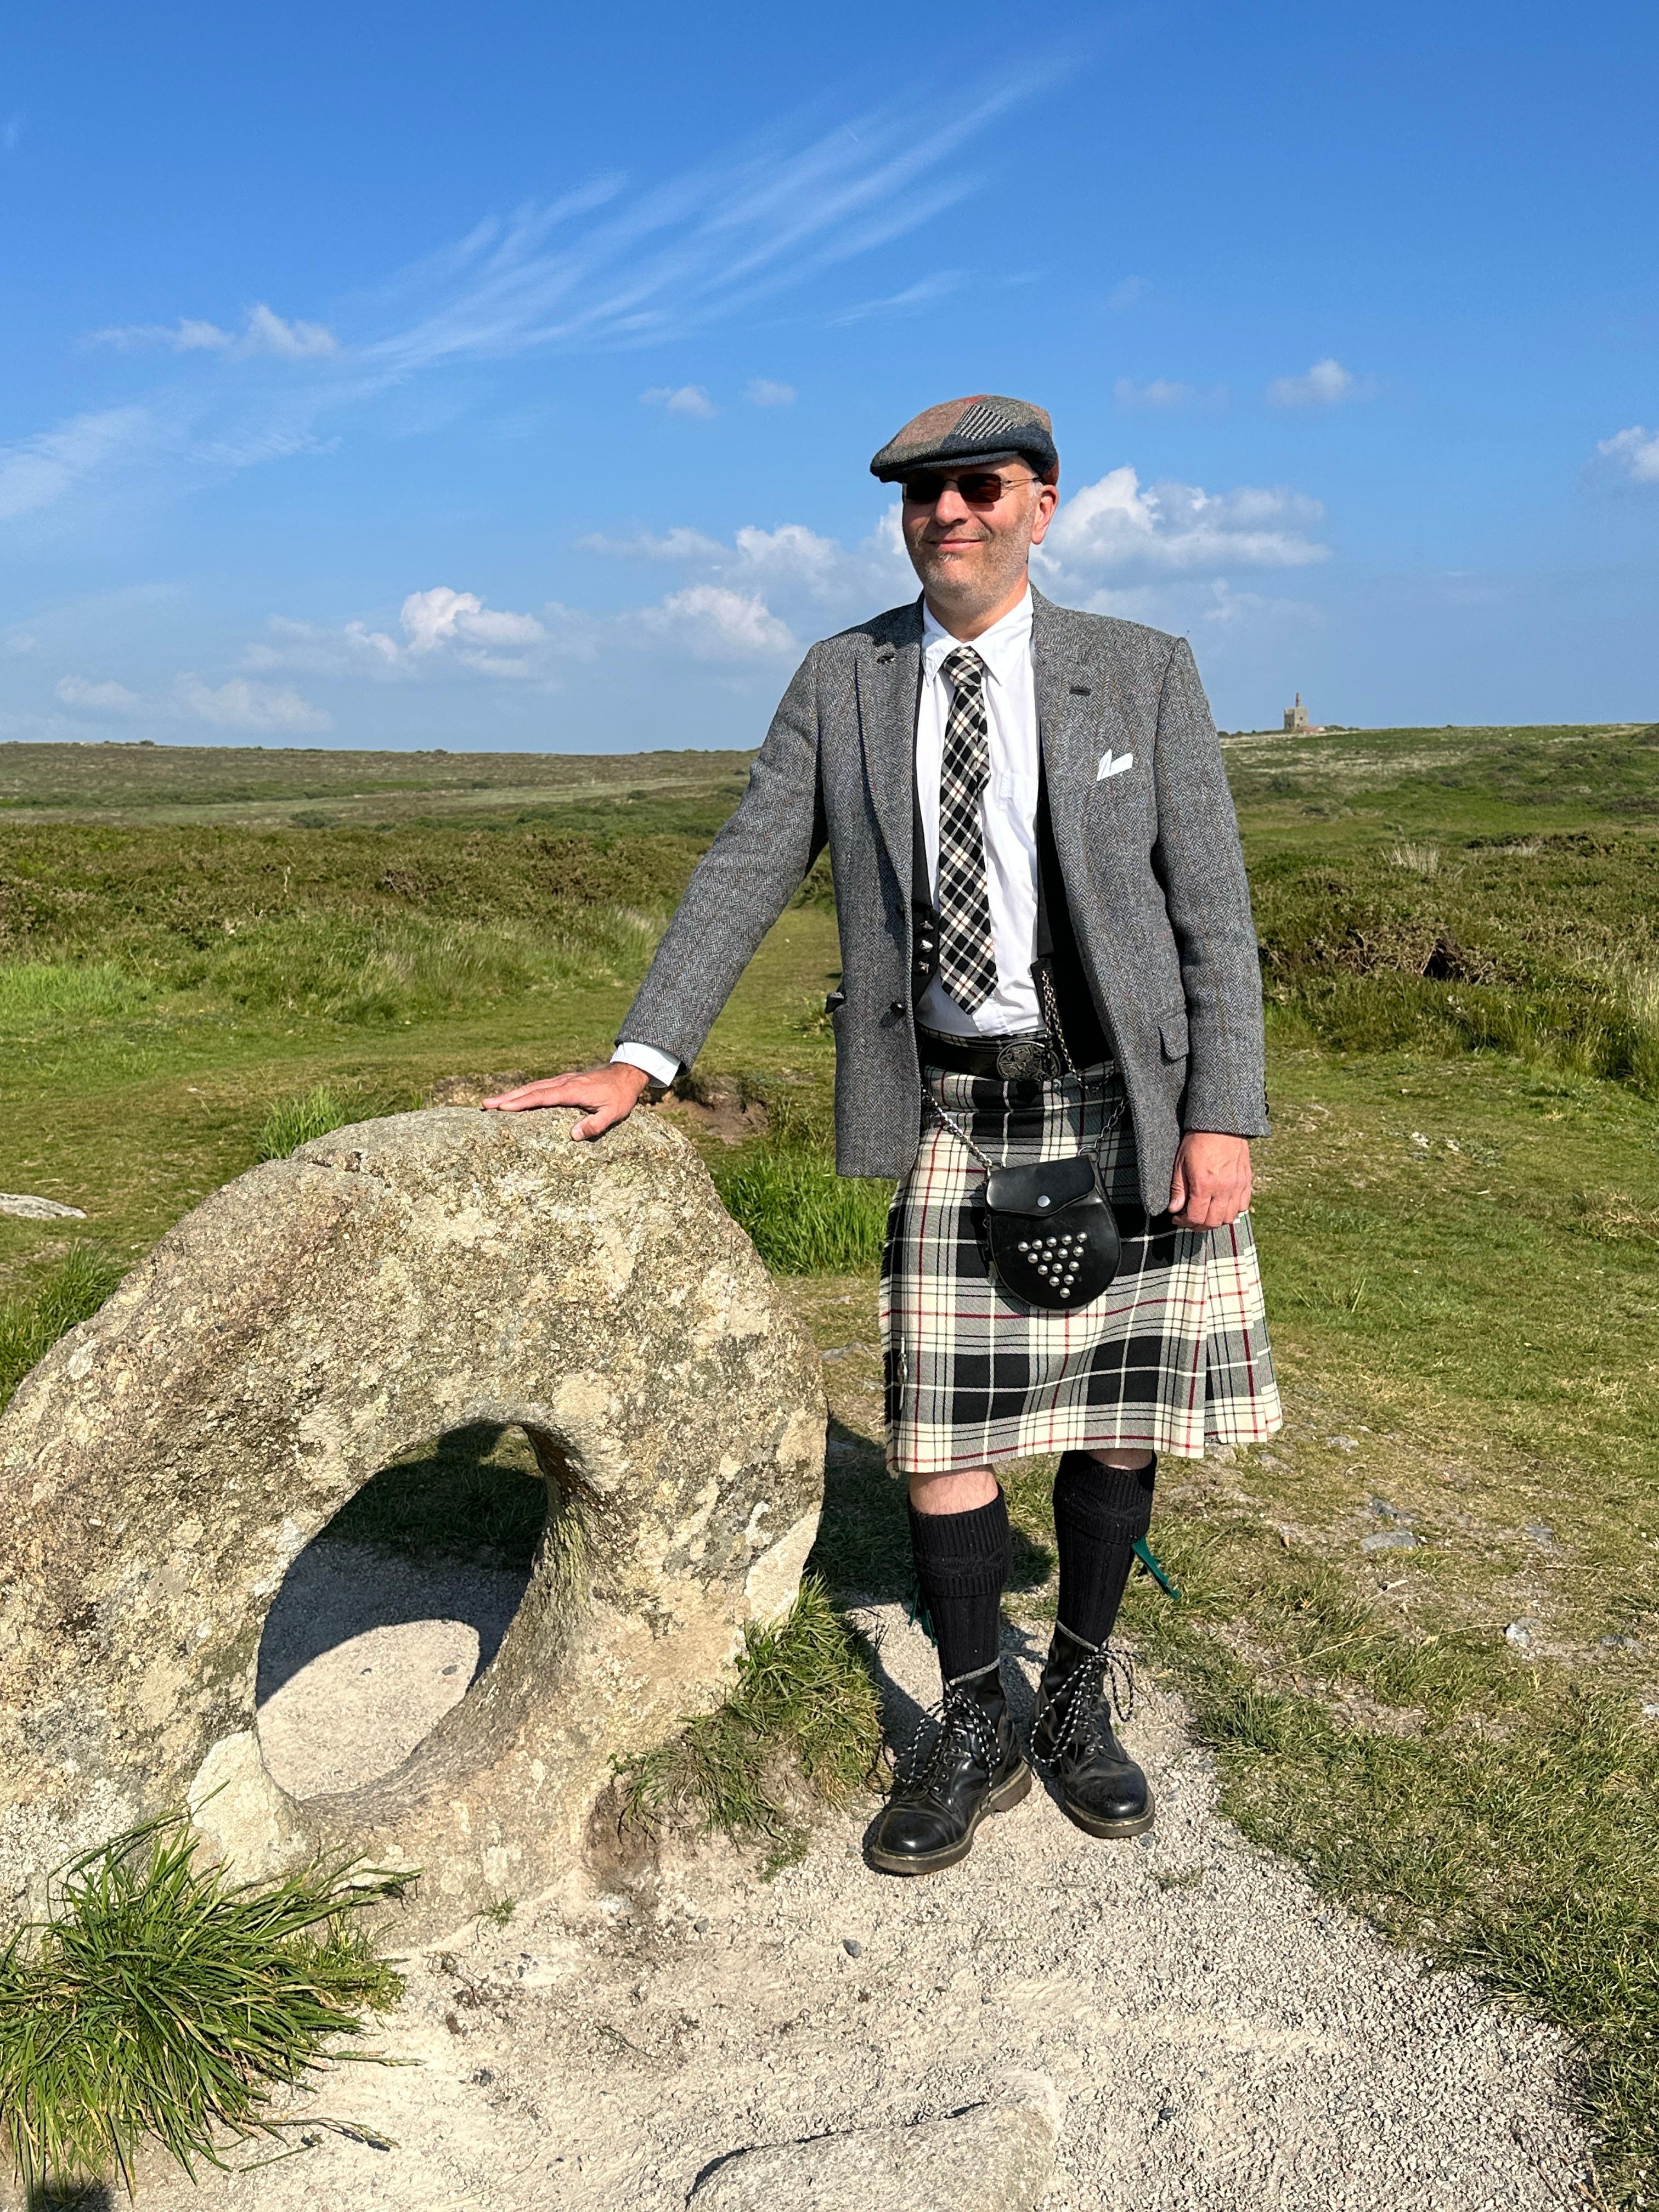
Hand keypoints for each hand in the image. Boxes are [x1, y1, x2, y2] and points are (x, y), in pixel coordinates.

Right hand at [482, 1063, 651, 1141]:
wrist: (626, 1075)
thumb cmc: (619, 1097)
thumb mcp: (613, 1114)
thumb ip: (595, 1125)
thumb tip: (573, 1135)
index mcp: (573, 1091)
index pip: (542, 1098)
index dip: (522, 1103)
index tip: (503, 1107)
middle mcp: (563, 1083)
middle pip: (530, 1090)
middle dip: (507, 1098)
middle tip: (485, 1104)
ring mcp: (562, 1081)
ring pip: (532, 1087)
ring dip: (512, 1094)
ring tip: (491, 1102)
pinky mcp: (563, 1082)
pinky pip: (539, 1087)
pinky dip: (524, 1092)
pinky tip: (513, 1098)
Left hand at [1168, 1131, 1251, 1229]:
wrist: (1221, 1124)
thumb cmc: (1198, 1140)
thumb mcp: (1180, 1163)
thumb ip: (1178, 1189)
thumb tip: (1174, 1209)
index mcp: (1204, 1184)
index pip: (1196, 1217)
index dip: (1184, 1222)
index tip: (1177, 1218)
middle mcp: (1223, 1188)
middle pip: (1213, 1222)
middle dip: (1198, 1226)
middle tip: (1189, 1220)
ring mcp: (1237, 1186)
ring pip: (1229, 1217)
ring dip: (1215, 1221)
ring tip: (1205, 1214)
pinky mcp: (1246, 1181)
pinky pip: (1243, 1206)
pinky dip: (1232, 1211)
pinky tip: (1221, 1206)